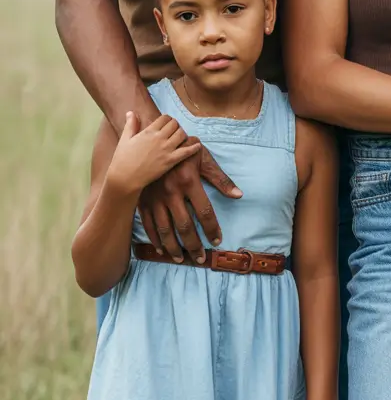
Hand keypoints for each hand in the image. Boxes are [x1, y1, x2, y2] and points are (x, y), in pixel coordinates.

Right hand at [106, 113, 200, 198]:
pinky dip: (193, 148)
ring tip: (181, 138)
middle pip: (175, 125)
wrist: (125, 178)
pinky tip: (197, 146)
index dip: (167, 119)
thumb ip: (130, 125)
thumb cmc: (122, 159)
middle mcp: (159, 138)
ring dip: (183, 134)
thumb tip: (131, 112)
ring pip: (182, 135)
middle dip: (176, 126)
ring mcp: (166, 150)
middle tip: (174, 131)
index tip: (167, 124)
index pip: (165, 118)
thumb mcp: (124, 139)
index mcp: (148, 131)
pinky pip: (186, 152)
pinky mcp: (170, 161)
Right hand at [138, 140, 241, 264]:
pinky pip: (148, 224)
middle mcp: (171, 192)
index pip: (204, 212)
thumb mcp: (203, 157)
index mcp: (189, 181)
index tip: (217, 241)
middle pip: (185, 226)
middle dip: (193, 245)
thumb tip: (238, 195)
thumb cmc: (182, 149)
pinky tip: (162, 249)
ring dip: (174, 247)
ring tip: (181, 259)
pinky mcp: (143, 200)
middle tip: (200, 258)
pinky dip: (155, 239)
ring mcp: (155, 197)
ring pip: (165, 229)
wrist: (153, 140)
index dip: (212, 229)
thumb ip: (220, 178)